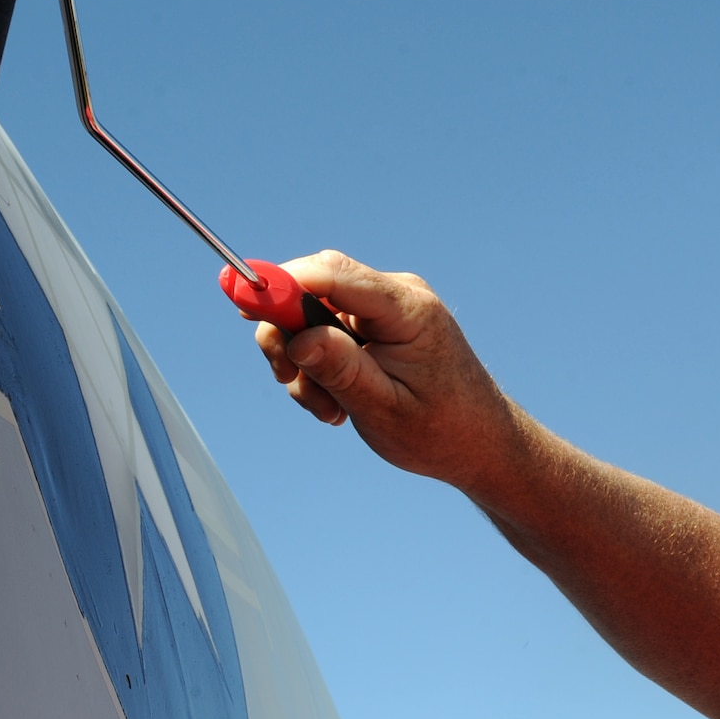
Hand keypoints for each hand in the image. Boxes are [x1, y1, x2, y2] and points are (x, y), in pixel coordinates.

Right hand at [247, 251, 524, 492]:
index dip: (279, 281)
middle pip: (313, 289)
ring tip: (331, 409)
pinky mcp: (379, 325)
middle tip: (291, 381)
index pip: (331, 274)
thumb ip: (341, 369)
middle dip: (288, 336)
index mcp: (407, 310)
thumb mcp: (383, 409)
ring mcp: (388, 309)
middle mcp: (397, 296)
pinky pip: (328, 331)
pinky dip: (321, 366)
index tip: (239, 296)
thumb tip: (297, 337)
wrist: (481, 444)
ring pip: (313, 316)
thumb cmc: (441, 432)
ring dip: (306, 364)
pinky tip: (340, 403)